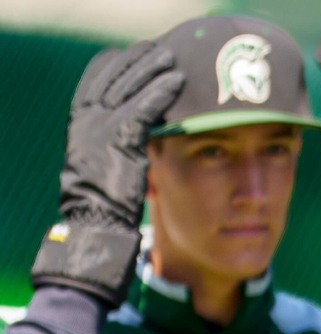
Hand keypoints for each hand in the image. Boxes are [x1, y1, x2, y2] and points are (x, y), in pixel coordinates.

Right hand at [31, 42, 184, 302]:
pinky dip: (161, 92)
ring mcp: (102, 131)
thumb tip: (136, 140)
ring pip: (128, 88)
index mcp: (81, 130)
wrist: (97, 232)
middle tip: (159, 51)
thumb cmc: (105, 211)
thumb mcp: (107, 172)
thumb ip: (116, 150)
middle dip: (135, 64)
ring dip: (150, 70)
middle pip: (112, 81)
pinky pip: (144, 108)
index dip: (114, 70)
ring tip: (172, 58)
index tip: (133, 57)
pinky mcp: (122, 142)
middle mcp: (87, 125)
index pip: (94, 87)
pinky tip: (177, 80)